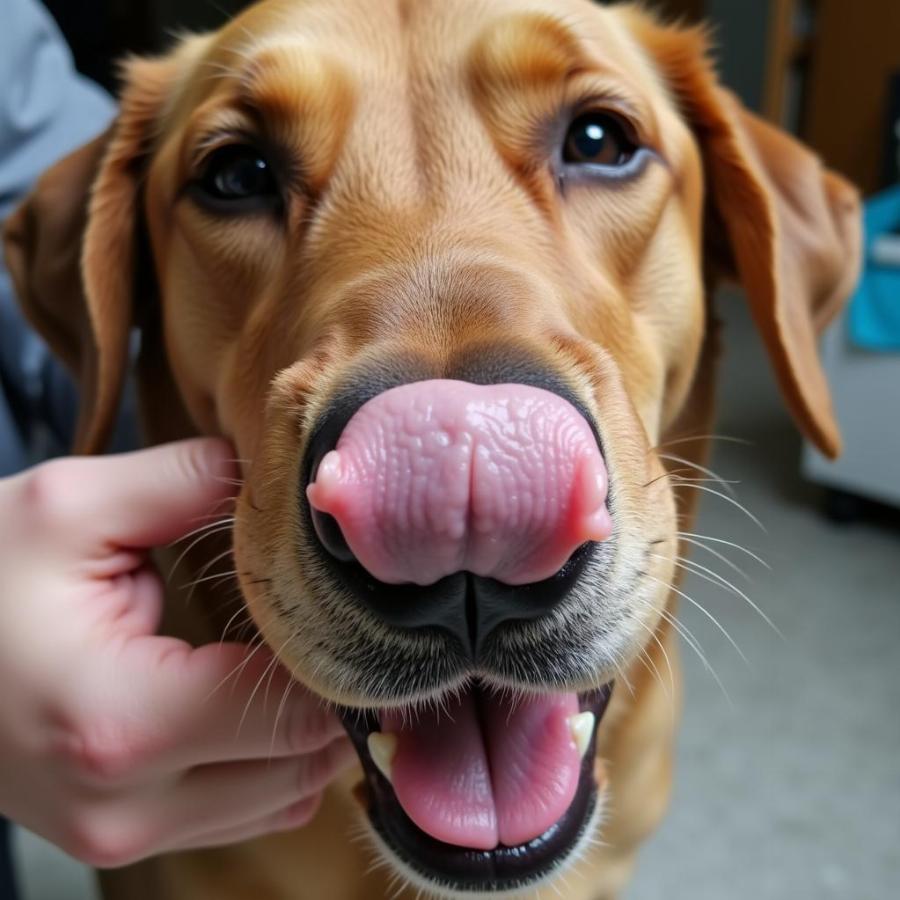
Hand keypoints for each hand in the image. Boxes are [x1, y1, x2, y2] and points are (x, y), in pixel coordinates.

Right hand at [0, 439, 353, 866]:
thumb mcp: (71, 505)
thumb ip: (189, 481)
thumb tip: (283, 482)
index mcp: (122, 723)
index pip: (296, 705)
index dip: (336, 644)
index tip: (341, 593)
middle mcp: (129, 807)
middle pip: (305, 759)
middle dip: (336, 685)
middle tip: (334, 616)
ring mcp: (126, 838)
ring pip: (290, 796)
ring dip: (309, 728)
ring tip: (296, 654)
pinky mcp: (128, 838)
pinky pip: (251, 813)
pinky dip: (276, 760)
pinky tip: (257, 698)